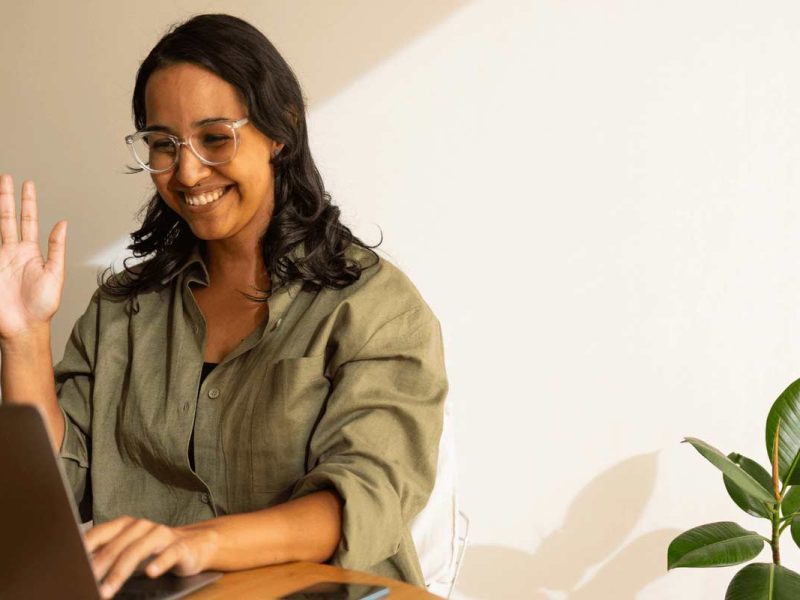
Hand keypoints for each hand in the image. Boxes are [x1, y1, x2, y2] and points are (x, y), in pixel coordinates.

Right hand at [0, 174, 66, 340]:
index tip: (27, 184)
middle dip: (6, 198)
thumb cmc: (42, 305)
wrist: (24, 327)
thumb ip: (56, 248)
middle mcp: (13, 251)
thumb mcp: (55, 274)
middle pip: (7, 218)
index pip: (29, 220)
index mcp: (31, 252)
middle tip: (5, 177)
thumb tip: (63, 224)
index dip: (27, 202)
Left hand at [85, 516, 219, 598]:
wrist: (196, 544)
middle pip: (117, 547)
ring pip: (138, 551)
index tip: (69, 566)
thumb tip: (76, 569)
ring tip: (108, 590)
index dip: (83, 550)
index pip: (99, 534)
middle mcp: (142, 526)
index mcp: (125, 526)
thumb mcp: (129, 550)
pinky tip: (151, 573)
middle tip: (85, 585)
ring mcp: (162, 534)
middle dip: (99, 568)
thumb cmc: (155, 550)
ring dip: (120, 572)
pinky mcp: (181, 546)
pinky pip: (169, 554)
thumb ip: (107, 555)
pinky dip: (159, 563)